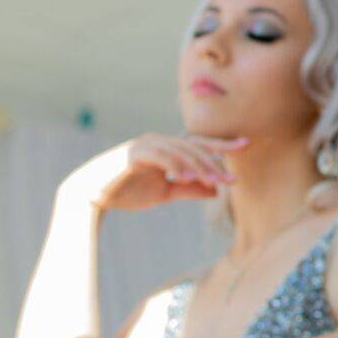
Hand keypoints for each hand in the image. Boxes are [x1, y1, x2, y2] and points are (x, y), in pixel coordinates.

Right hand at [80, 133, 249, 212]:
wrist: (91, 196)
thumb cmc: (127, 192)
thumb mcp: (165, 192)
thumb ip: (189, 188)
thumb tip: (216, 191)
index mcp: (167, 148)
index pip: (199, 144)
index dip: (223, 145)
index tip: (246, 145)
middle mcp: (159, 141)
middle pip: (194, 147)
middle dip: (214, 162)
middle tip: (230, 179)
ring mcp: (146, 144)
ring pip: (180, 151)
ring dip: (198, 166)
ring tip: (213, 180)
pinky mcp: (133, 153)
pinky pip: (160, 156)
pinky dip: (174, 165)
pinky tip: (185, 176)